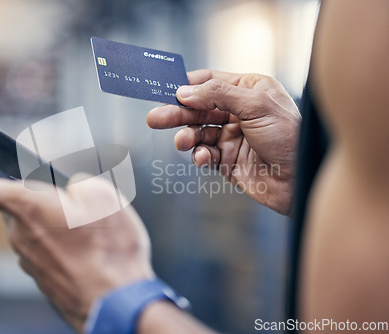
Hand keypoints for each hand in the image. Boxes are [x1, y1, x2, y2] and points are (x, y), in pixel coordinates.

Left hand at [0, 171, 153, 332]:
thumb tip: (72, 187)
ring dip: (53, 224)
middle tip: (70, 200)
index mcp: (28, 206)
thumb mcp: (103, 195)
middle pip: (17, 206)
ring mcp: (29, 260)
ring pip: (33, 230)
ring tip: (87, 229)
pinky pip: (44, 252)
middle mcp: (20, 234)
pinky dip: (59, 246)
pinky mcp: (41, 279)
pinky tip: (87, 250)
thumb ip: (78, 181)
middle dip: (39, 199)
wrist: (115, 302)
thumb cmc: (109, 249)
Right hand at [147, 69, 300, 215]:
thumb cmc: (288, 137)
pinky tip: (201, 158)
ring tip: (181, 142)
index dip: (188, 86)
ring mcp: (231, 136)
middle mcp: (238, 111)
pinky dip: (199, 155)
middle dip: (177, 113)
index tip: (166, 90)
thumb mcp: (256, 106)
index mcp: (248, 90)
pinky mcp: (227, 159)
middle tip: (155, 118)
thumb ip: (219, 96)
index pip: (211, 82)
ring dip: (187, 136)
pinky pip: (204, 154)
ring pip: (198, 132)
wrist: (299, 182)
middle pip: (199, 108)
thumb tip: (186, 91)